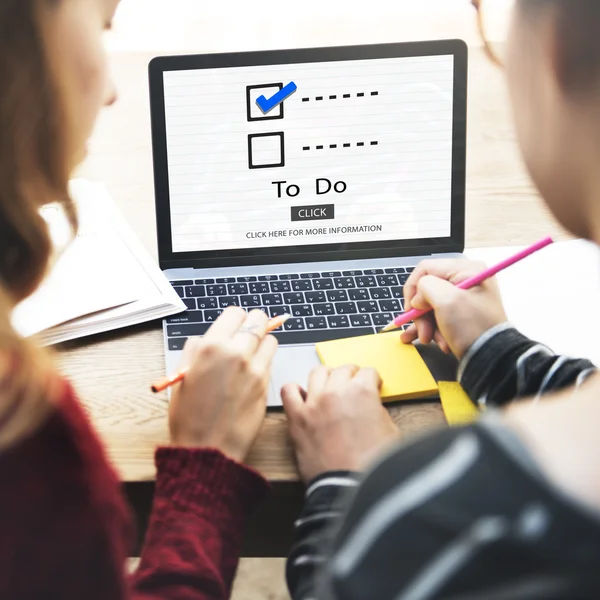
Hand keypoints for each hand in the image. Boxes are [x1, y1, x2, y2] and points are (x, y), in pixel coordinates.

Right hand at [169, 307, 277, 461]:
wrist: (208, 449)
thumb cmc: (189, 417)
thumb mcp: (181, 377)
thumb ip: (194, 351)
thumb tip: (205, 339)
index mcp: (211, 347)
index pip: (235, 313)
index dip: (234, 318)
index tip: (233, 325)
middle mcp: (236, 353)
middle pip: (258, 320)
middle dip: (253, 323)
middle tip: (247, 332)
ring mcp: (255, 368)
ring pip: (270, 339)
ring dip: (262, 341)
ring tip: (251, 353)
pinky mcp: (267, 384)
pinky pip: (271, 361)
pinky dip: (265, 361)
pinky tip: (252, 372)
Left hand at [281, 365, 398, 482]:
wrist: (350, 488)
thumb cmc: (372, 465)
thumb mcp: (391, 431)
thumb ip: (378, 410)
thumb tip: (370, 406)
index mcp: (362, 392)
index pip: (368, 372)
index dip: (372, 380)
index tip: (371, 386)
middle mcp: (336, 391)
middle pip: (343, 369)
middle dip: (351, 375)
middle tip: (353, 385)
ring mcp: (314, 403)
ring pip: (317, 372)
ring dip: (326, 376)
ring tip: (330, 386)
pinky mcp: (297, 418)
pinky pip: (288, 391)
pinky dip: (295, 390)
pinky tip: (303, 397)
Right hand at [400, 259, 506, 358]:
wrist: (492, 358)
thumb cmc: (473, 328)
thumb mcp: (446, 300)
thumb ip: (425, 287)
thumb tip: (418, 298)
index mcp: (466, 270)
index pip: (425, 269)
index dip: (413, 289)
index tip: (410, 310)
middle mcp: (466, 280)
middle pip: (427, 290)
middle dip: (421, 313)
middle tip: (423, 331)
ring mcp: (464, 298)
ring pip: (430, 306)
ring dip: (426, 324)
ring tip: (430, 339)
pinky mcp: (462, 314)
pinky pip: (439, 316)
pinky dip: (433, 329)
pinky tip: (430, 340)